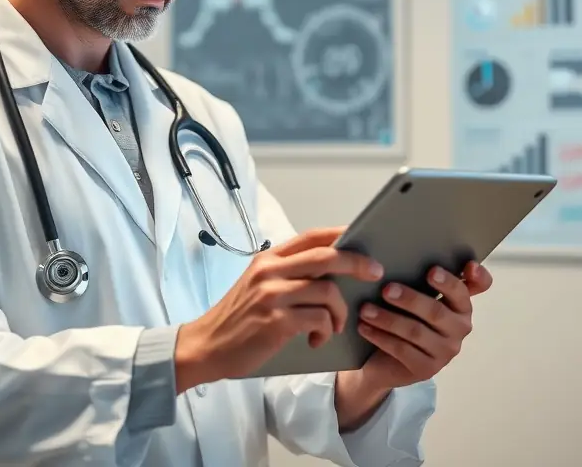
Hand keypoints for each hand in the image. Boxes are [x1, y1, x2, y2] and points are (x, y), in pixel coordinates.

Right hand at [174, 227, 383, 389]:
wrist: (206, 346)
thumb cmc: (238, 319)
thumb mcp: (258, 284)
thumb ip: (288, 272)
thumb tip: (331, 268)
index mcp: (268, 259)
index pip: (312, 237)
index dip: (342, 235)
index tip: (364, 239)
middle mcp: (270, 272)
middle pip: (326, 257)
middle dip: (357, 263)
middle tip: (375, 273)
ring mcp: (272, 295)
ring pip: (327, 292)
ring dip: (340, 312)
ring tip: (334, 325)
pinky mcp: (276, 321)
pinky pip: (319, 319)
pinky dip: (326, 330)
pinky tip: (317, 339)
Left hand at [351, 260, 492, 391]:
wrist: (385, 358)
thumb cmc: (402, 314)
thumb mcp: (414, 294)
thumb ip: (419, 274)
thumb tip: (402, 249)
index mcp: (462, 302)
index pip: (476, 287)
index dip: (468, 277)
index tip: (434, 270)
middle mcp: (460, 327)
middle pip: (437, 311)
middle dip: (410, 299)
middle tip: (386, 289)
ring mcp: (446, 351)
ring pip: (416, 332)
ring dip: (388, 319)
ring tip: (365, 310)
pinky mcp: (427, 369)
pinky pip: (402, 350)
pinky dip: (381, 337)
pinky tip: (364, 327)